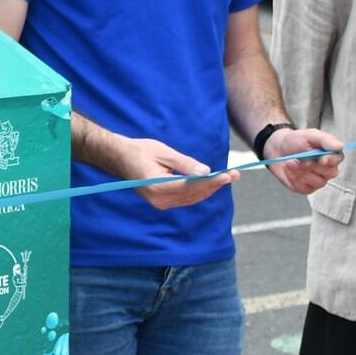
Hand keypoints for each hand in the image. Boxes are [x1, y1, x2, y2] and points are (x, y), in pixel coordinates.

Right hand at [117, 137, 235, 209]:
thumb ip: (185, 164)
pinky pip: (186, 199)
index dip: (211, 182)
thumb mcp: (164, 153)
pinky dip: (200, 191)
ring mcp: (160, 203)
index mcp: (157, 187)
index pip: (191, 186)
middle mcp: (159, 200)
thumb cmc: (140, 151)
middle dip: (215, 185)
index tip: (228, 175)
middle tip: (234, 174)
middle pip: (194, 194)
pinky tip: (212, 183)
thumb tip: (206, 172)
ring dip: (210, 188)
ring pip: (192, 198)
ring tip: (228, 177)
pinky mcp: (162, 202)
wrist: (121, 158)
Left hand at [258, 126, 342, 194]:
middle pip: (329, 173)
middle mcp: (327, 169)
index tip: (321, 159)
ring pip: (317, 182)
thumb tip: (340, 146)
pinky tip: (289, 169)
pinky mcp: (306, 188)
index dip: (330, 160)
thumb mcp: (310, 135)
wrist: (278, 149)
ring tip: (292, 162)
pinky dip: (294, 178)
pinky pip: (304, 187)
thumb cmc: (296, 141)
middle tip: (300, 159)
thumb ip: (325, 140)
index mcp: (331, 154)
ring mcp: (317, 180)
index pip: (338, 160)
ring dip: (302, 171)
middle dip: (312, 166)